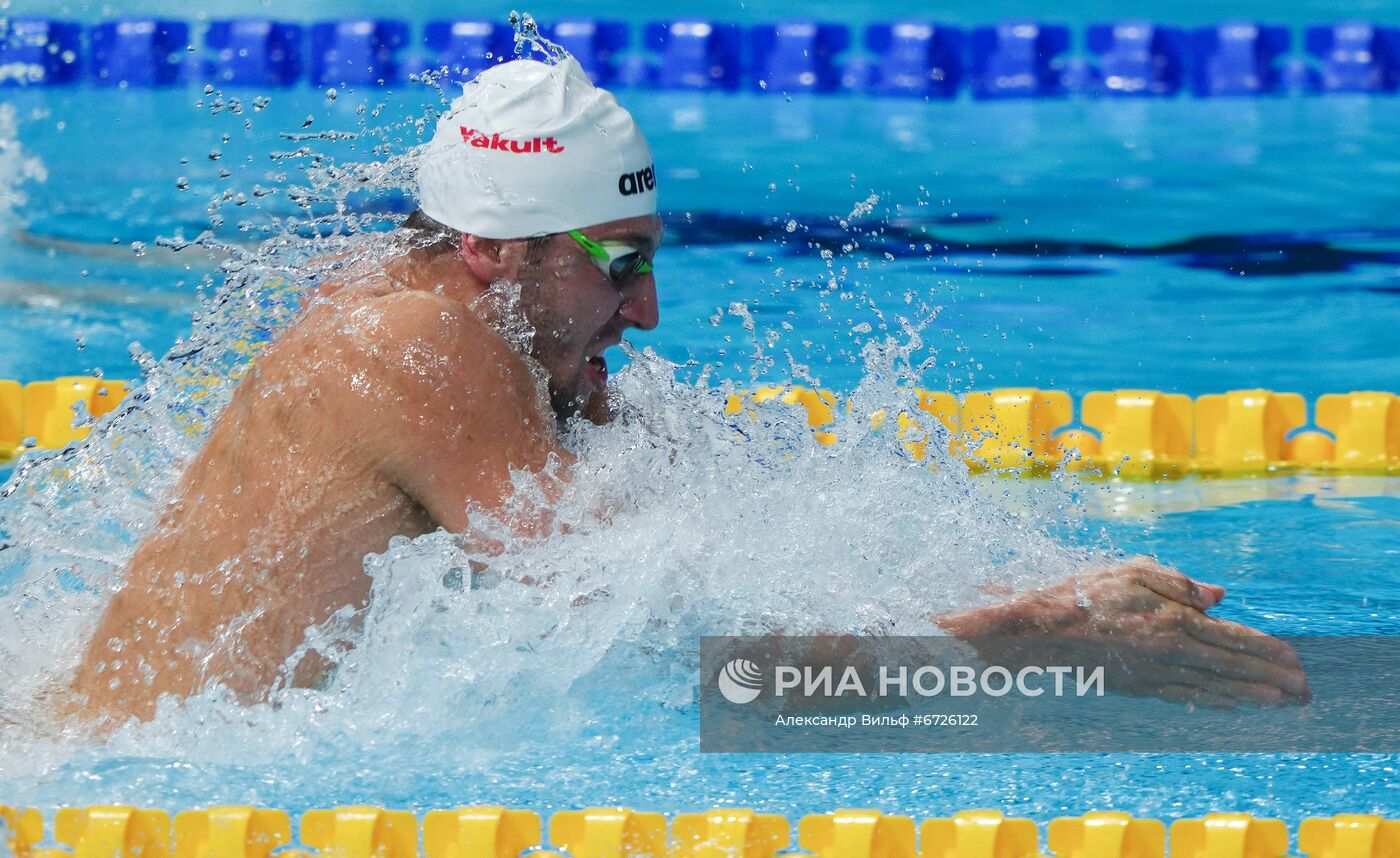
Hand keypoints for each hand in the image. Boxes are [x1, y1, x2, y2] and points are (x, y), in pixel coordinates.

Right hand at [937, 556, 1310, 708]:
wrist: (1042, 631)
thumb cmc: (1084, 593)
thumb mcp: (1131, 570)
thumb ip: (1178, 582)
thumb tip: (1219, 598)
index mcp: (1171, 619)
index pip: (1231, 637)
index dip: (1266, 649)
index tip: (1295, 659)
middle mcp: (1170, 652)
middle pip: (1232, 668)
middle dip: (1272, 678)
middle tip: (1304, 690)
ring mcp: (1156, 674)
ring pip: (1215, 688)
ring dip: (1253, 696)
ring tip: (1281, 702)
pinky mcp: (1141, 687)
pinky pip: (1188, 697)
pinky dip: (1217, 702)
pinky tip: (1234, 705)